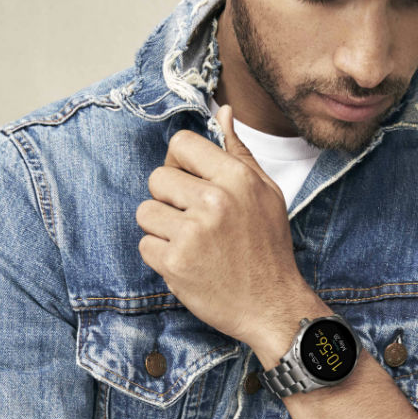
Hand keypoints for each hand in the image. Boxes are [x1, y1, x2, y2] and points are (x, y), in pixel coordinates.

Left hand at [136, 105, 311, 345]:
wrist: (272, 305)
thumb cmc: (269, 250)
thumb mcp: (266, 194)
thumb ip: (239, 153)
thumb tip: (222, 113)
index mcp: (237, 179)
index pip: (181, 144)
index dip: (179, 163)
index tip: (189, 182)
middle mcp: (214, 202)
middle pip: (157, 178)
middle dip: (169, 199)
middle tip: (192, 220)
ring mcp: (192, 234)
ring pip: (145, 212)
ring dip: (162, 228)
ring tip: (190, 243)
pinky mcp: (175, 264)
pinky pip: (145, 244)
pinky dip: (161, 255)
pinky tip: (187, 262)